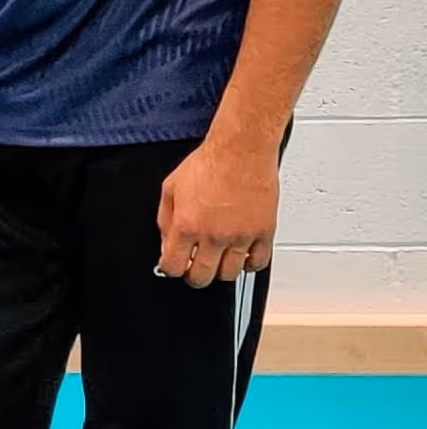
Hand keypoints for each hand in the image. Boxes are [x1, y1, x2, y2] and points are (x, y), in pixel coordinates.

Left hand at [156, 135, 279, 288]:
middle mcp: (213, 235)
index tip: (173, 266)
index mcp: (186, 225)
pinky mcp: (263, 232)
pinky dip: (249, 264)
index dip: (171, 269)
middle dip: (194, 276)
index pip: (173, 267)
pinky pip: (258, 262)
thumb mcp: (170, 189)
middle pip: (202, 277)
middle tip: (194, 268)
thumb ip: (165, 221)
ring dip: (221, 270)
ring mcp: (240, 236)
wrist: (241, 151)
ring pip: (230, 274)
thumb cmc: (208, 164)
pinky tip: (242, 256)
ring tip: (217, 259)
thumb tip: (166, 244)